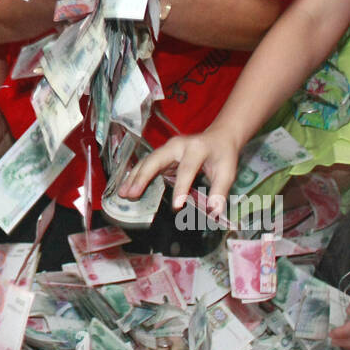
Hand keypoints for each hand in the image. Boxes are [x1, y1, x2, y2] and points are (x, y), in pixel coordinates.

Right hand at [118, 125, 241, 215]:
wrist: (219, 137)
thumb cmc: (223, 155)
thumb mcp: (227, 172)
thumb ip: (219, 192)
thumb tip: (213, 212)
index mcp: (195, 148)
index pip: (186, 169)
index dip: (181, 188)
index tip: (177, 207)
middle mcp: (177, 146)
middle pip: (156, 160)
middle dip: (143, 177)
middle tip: (131, 194)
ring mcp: (167, 149)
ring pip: (147, 162)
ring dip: (133, 177)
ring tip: (122, 193)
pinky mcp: (162, 155)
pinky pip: (146, 165)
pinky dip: (135, 176)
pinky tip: (126, 187)